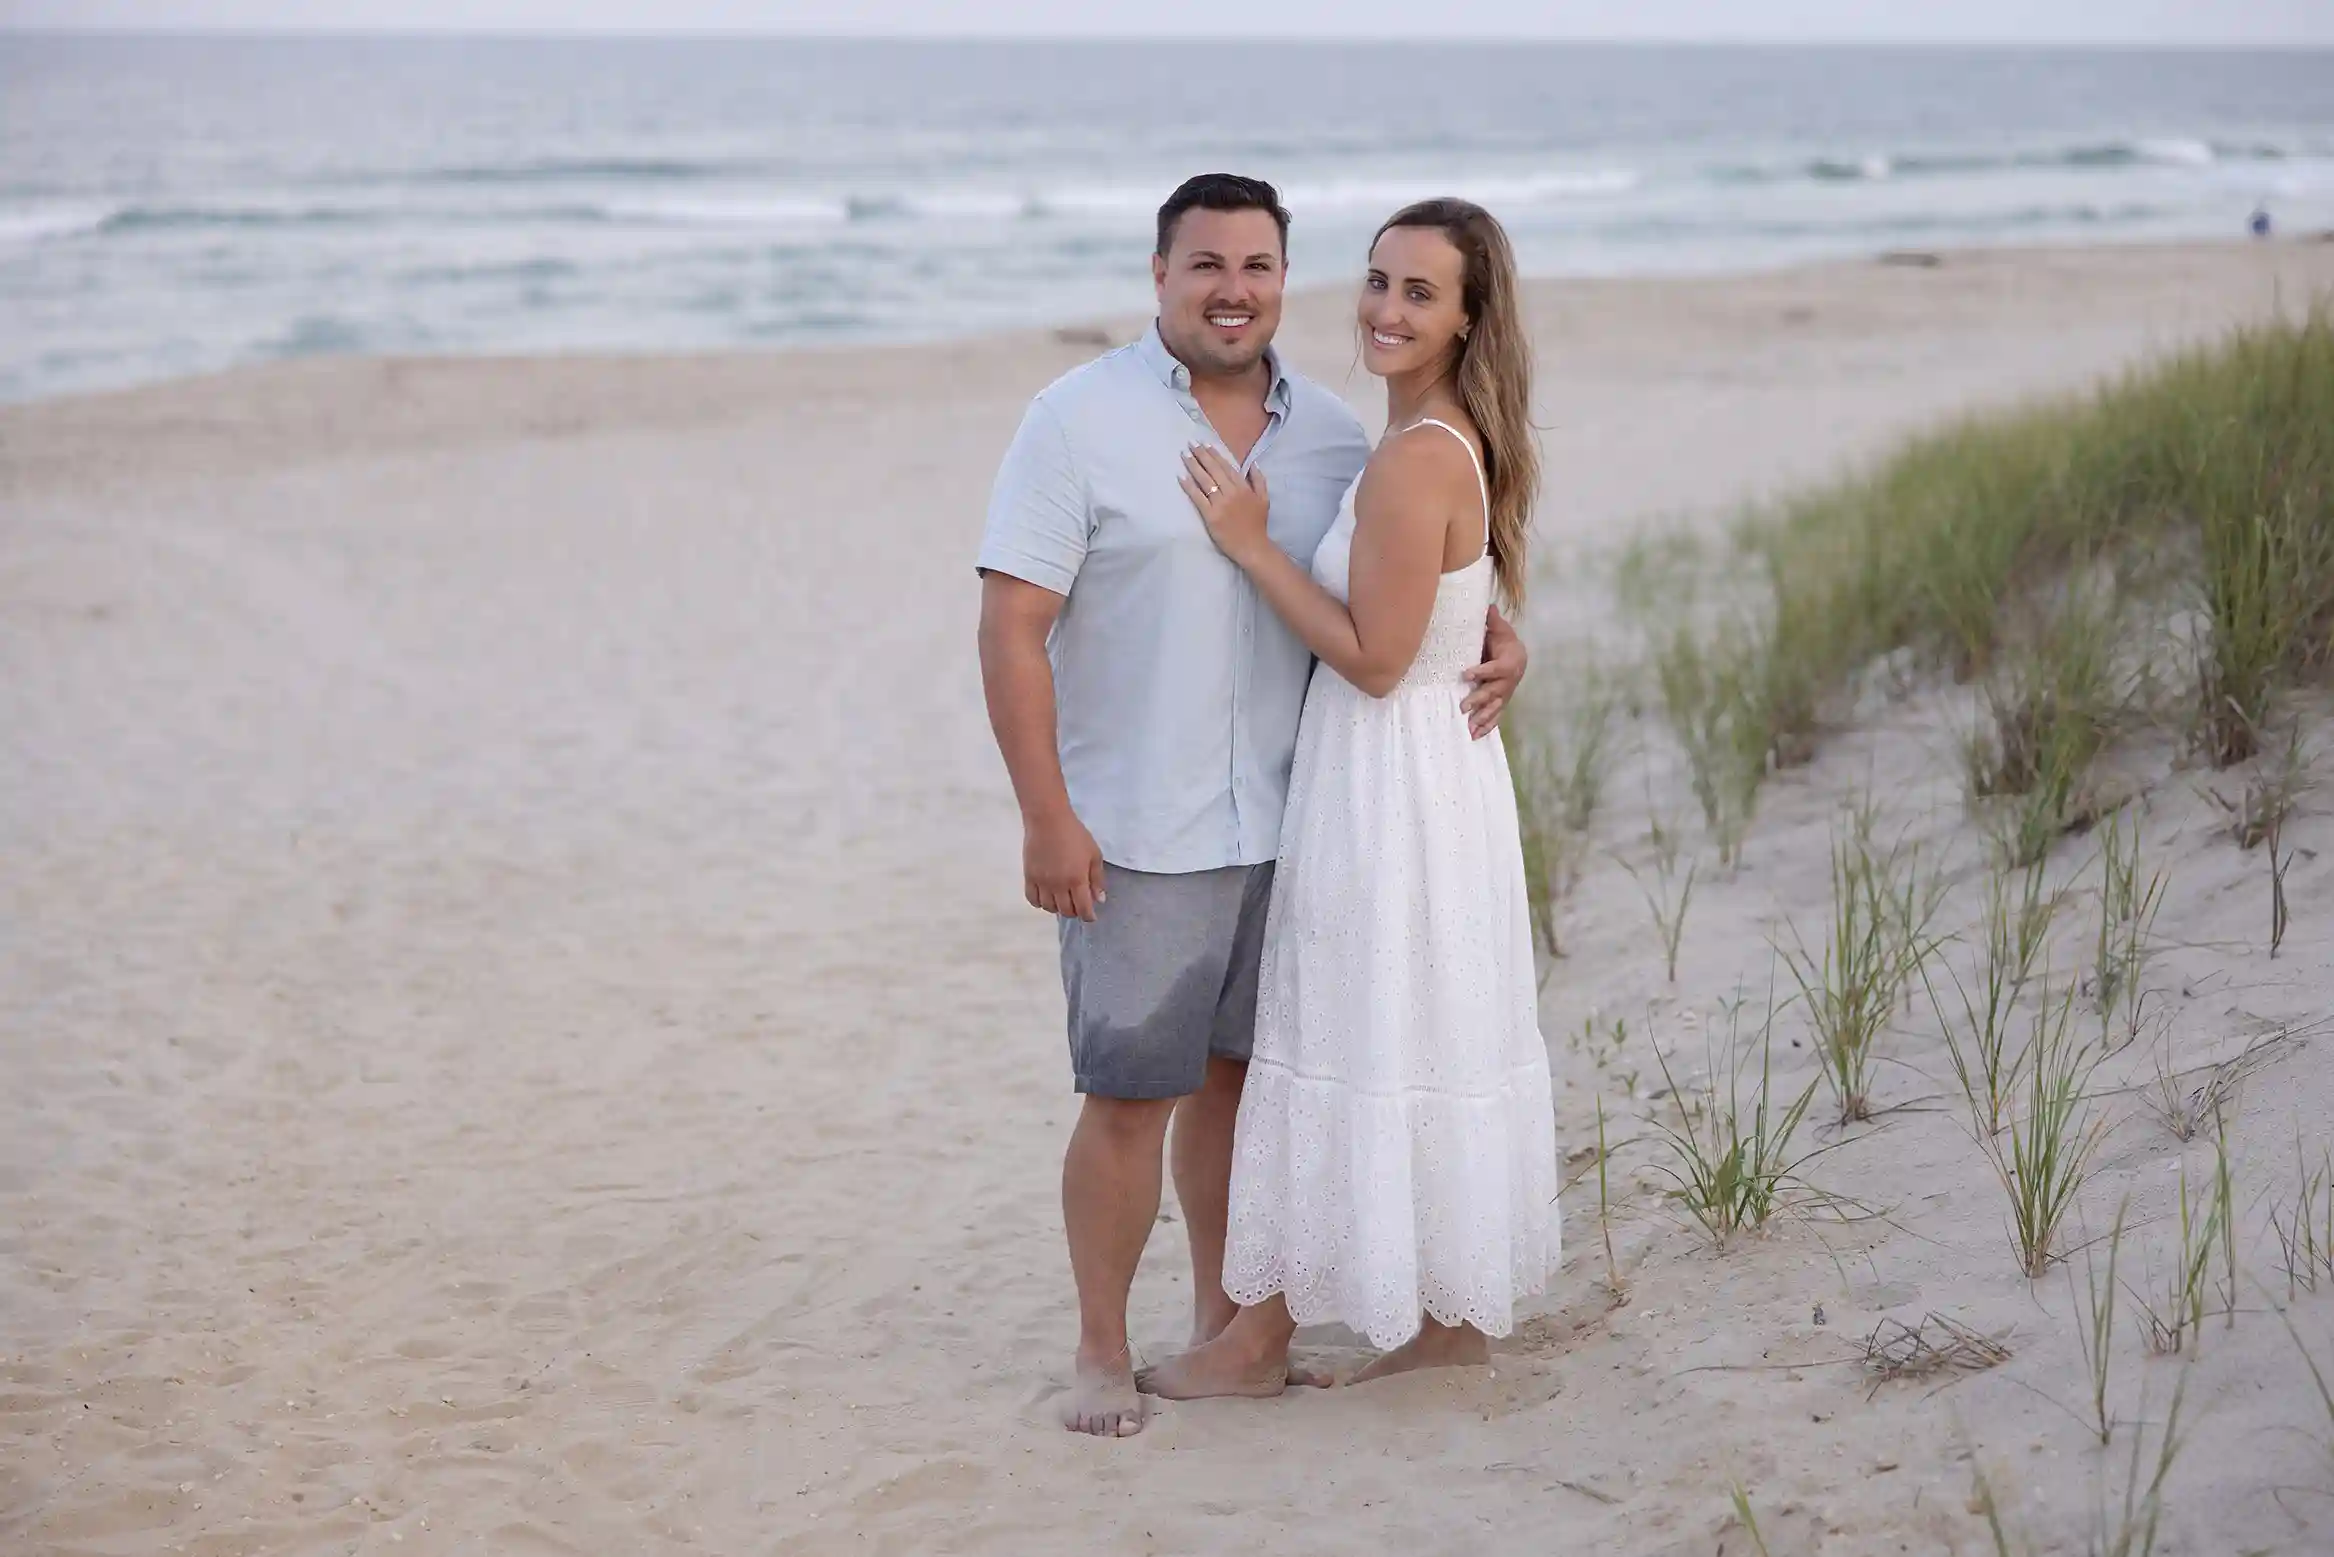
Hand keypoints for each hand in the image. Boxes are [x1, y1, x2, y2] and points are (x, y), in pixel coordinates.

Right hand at [1025, 810, 1106, 920]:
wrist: (1048, 820)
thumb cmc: (1075, 834)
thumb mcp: (1094, 854)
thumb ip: (1097, 878)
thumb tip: (1099, 900)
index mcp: (1077, 879)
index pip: (1083, 909)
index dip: (1089, 916)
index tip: (1091, 915)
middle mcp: (1059, 885)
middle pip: (1066, 911)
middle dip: (1075, 911)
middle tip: (1078, 904)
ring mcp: (1042, 882)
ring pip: (1049, 908)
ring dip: (1058, 908)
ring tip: (1063, 899)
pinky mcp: (1029, 877)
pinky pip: (1032, 900)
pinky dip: (1040, 903)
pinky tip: (1047, 896)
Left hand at [1178, 445, 1270, 566]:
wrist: (1253, 547)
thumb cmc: (1257, 524)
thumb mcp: (1264, 499)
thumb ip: (1259, 480)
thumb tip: (1252, 463)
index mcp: (1243, 487)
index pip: (1226, 466)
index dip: (1214, 455)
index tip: (1205, 445)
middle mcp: (1231, 492)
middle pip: (1213, 470)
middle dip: (1201, 455)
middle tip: (1190, 444)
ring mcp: (1220, 504)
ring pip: (1205, 480)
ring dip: (1193, 466)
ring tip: (1184, 455)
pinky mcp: (1211, 516)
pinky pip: (1198, 497)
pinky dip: (1189, 487)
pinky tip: (1181, 477)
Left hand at [1462, 604, 1527, 738]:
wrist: (1518, 657)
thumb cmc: (1504, 642)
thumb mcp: (1500, 629)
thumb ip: (1492, 621)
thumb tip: (1488, 606)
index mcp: (1508, 663)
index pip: (1494, 668)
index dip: (1481, 671)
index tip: (1466, 674)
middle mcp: (1508, 682)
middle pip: (1492, 692)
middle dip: (1478, 700)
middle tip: (1462, 707)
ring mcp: (1505, 695)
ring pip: (1494, 708)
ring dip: (1481, 718)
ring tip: (1468, 728)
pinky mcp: (1501, 703)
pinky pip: (1495, 717)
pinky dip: (1486, 727)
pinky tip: (1474, 737)